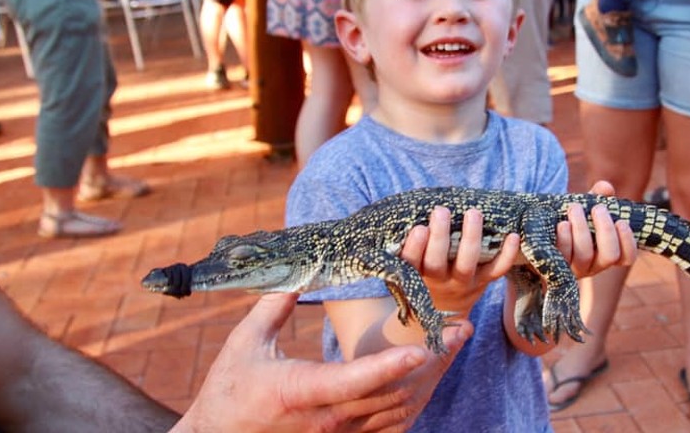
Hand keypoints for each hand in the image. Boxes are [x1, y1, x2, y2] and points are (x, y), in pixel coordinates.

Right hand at [173, 294, 454, 432]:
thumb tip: (296, 272)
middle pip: (390, 394)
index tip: (421, 348)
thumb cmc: (228, 390)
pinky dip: (413, 403)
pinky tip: (430, 380)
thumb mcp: (245, 343)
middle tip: (460, 331)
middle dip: (431, 364)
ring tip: (453, 347)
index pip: (355, 380)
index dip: (390, 366)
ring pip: (396, 412)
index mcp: (301, 390)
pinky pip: (388, 428)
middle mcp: (326, 419)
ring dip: (429, 380)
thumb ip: (273, 306)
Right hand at [400, 207, 520, 315]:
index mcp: (416, 276)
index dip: (414, 248)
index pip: (411, 263)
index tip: (419, 228)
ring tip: (473, 213)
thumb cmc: (424, 278)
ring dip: (471, 238)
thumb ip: (409, 250)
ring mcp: (463, 283)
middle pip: (437, 263)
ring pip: (467, 264)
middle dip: (439, 237)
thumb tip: (413, 219)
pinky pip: (496, 270)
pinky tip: (512, 235)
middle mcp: (439, 282)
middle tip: (441, 211)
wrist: (444, 314)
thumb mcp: (410, 270)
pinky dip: (507, 254)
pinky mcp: (482, 282)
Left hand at [556, 180, 636, 277]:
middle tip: (598, 208)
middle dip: (605, 230)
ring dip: (582, 229)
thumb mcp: (585, 207)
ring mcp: (575, 268)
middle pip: (610, 256)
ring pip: (585, 255)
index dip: (628, 242)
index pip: (627, 257)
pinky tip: (562, 223)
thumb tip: (606, 187)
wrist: (540, 231)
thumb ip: (597, 196)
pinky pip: (563, 257)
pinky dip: (564, 238)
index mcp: (606, 252)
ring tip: (575, 207)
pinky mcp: (556, 266)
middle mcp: (594, 265)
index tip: (621, 221)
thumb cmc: (569, 219)